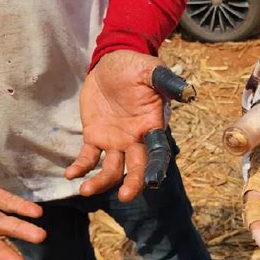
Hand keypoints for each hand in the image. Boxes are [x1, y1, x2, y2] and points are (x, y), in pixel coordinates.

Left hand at [65, 50, 192, 200]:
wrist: (111, 62)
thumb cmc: (135, 67)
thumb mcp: (150, 70)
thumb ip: (166, 82)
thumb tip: (188, 92)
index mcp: (152, 126)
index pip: (158, 152)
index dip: (155, 168)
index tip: (151, 182)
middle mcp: (135, 139)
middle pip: (136, 167)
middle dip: (132, 184)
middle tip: (124, 196)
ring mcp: (115, 141)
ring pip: (111, 169)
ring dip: (101, 182)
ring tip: (85, 190)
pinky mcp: (95, 136)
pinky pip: (88, 157)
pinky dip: (80, 167)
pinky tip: (70, 174)